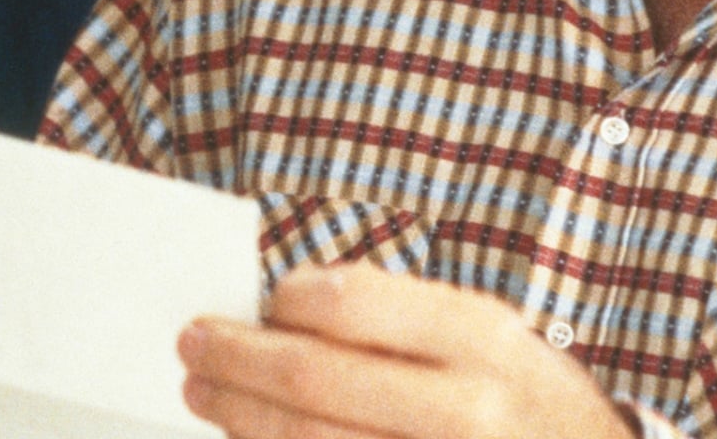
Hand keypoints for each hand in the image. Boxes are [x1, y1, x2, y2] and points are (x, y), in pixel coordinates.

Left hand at [178, 264, 637, 438]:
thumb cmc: (521, 397)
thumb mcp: (488, 335)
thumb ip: (398, 318)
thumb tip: (284, 314)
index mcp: (478, 337)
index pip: (348, 301)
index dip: (285, 300)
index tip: (262, 302)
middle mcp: (463, 407)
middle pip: (311, 379)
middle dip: (235, 360)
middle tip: (195, 345)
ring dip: (239, 415)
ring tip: (207, 394)